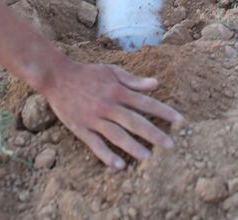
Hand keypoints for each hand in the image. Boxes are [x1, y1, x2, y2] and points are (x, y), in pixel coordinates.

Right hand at [43, 61, 183, 169]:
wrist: (57, 76)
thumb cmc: (87, 73)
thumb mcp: (111, 71)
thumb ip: (133, 80)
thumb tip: (156, 84)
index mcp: (117, 90)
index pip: (145, 102)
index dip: (163, 111)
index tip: (179, 120)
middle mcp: (108, 105)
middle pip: (134, 122)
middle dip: (154, 134)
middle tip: (170, 145)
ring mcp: (94, 118)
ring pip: (117, 135)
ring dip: (133, 147)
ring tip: (148, 158)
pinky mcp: (81, 128)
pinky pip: (95, 144)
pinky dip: (107, 155)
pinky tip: (119, 166)